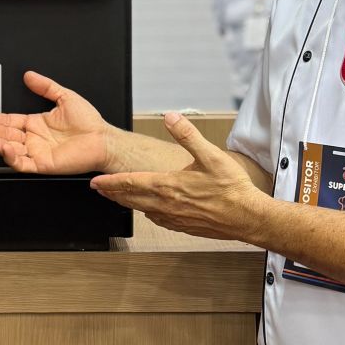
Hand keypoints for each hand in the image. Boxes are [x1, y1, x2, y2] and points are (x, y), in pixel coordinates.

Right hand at [0, 71, 109, 175]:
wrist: (102, 139)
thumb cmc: (88, 122)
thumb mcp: (64, 96)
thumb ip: (45, 86)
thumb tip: (29, 75)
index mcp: (36, 124)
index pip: (8, 120)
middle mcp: (33, 139)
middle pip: (4, 133)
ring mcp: (36, 152)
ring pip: (8, 148)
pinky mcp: (42, 164)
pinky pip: (21, 162)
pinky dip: (10, 156)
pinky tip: (3, 146)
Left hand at [91, 113, 264, 238]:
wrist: (248, 217)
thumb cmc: (232, 188)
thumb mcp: (211, 155)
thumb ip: (187, 135)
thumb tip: (170, 117)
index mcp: (169, 186)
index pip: (131, 183)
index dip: (111, 182)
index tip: (96, 182)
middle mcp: (167, 205)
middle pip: (131, 199)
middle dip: (113, 193)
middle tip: (99, 190)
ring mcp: (175, 218)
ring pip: (143, 211)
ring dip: (128, 204)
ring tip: (118, 199)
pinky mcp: (185, 227)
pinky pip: (159, 220)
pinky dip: (148, 213)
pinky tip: (150, 211)